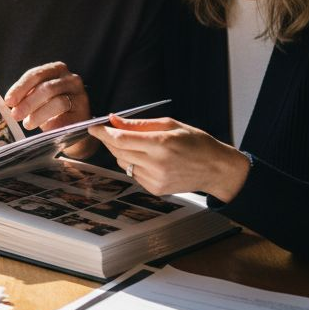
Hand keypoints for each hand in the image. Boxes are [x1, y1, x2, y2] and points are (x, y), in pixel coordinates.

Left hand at [4, 62, 91, 131]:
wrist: (74, 126)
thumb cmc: (51, 107)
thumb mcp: (39, 95)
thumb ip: (26, 95)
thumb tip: (10, 103)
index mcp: (57, 70)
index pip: (36, 74)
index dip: (21, 88)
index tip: (9, 101)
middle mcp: (71, 80)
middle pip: (47, 88)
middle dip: (28, 102)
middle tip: (15, 115)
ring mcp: (80, 97)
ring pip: (59, 102)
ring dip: (39, 114)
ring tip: (27, 124)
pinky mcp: (84, 115)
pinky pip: (67, 120)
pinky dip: (53, 125)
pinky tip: (44, 130)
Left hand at [88, 115, 249, 200]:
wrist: (216, 169)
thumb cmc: (196, 142)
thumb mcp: (170, 125)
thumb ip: (139, 124)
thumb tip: (114, 120)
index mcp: (161, 144)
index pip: (121, 138)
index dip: (103, 132)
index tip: (93, 127)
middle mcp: (157, 164)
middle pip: (118, 151)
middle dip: (108, 140)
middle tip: (105, 131)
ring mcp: (155, 180)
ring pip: (123, 163)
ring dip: (122, 152)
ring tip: (137, 144)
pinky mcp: (155, 190)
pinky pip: (133, 174)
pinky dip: (134, 164)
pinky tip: (149, 159)